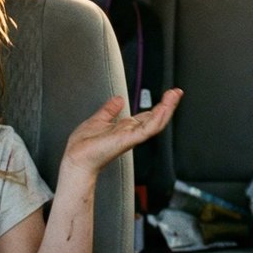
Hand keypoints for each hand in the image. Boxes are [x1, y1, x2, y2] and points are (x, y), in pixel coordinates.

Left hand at [63, 88, 182, 175]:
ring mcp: (131, 137)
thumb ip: (109, 110)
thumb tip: (118, 99)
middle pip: (155, 118)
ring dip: (166, 109)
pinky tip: (163, 109)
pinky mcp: (127, 140)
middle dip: (168, 105)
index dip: (160, 105)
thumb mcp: (98, 120)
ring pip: (155, 123)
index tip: (169, 95)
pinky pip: (146, 130)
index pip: (148, 115)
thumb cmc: (83, 146)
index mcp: (125, 128)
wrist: (76, 159)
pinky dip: (156, 119)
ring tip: (173, 97)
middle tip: (177, 92)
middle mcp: (131, 133)